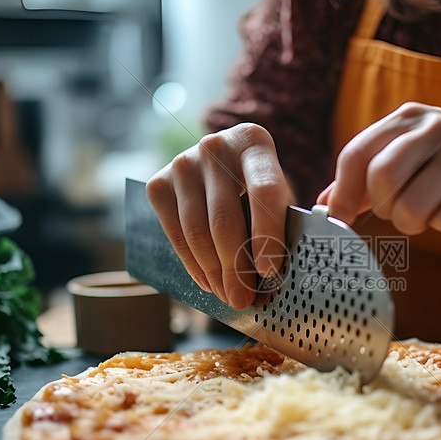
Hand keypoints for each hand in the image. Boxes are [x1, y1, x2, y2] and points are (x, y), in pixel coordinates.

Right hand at [146, 123, 292, 308]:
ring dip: (214, 273)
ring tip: (229, 296)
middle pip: (225, 219)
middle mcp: (215, 146)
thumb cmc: (257, 184)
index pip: (265, 191)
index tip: (270, 270)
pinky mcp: (157, 183)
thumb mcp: (276, 190)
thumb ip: (282, 221)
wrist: (218, 161)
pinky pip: (176, 236)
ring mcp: (182, 163)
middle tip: (245, 298)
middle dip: (236, 267)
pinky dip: (194, 266)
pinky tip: (209, 282)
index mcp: (254, 141)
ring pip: (197, 233)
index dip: (268, 234)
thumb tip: (279, 274)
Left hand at [318, 102, 440, 234]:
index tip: (342, 217)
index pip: (356, 154)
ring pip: (414, 207)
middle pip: (382, 179)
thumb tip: (323, 206)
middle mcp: (434, 127)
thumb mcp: (404, 152)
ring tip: (427, 211)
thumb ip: (363, 177)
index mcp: (405, 119)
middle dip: (384, 208)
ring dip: (414, 222)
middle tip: (397, 211)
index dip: (344, 192)